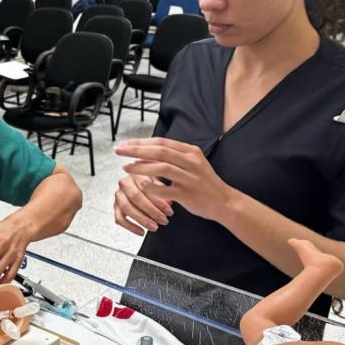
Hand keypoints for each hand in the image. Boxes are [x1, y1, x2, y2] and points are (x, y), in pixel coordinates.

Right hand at [113, 173, 172, 235]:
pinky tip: (142, 232)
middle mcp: (124, 183)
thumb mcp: (160, 180)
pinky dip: (130, 227)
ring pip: (126, 208)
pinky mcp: (115, 207)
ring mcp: (118, 195)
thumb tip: (168, 203)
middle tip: (163, 220)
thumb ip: (163, 190)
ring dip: (141, 219)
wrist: (140, 181)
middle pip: (136, 197)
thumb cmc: (152, 181)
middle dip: (151, 211)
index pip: (146, 187)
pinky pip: (119, 219)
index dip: (158, 201)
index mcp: (136, 174)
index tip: (169, 211)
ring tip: (154, 227)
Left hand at [115, 138, 234, 222]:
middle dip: (136, 150)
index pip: (162, 142)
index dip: (141, 142)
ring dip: (141, 167)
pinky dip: (152, 187)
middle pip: (159, 151)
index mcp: (191, 151)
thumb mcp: (191, 164)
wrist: (224, 202)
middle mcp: (191, 162)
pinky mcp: (188, 194)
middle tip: (119, 151)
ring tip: (126, 168)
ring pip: (162, 168)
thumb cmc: (203, 183)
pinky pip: (166, 190)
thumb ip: (171, 157)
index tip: (125, 144)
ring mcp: (190, 178)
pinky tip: (141, 185)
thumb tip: (144, 152)